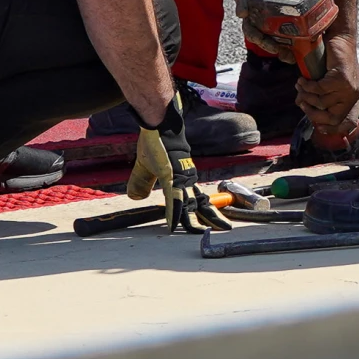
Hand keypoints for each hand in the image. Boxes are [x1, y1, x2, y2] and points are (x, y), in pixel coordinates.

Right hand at [126, 97, 230, 233]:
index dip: (199, 211)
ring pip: (190, 204)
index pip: (194, 198)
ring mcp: (179, 179)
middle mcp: (185, 180)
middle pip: (199, 203)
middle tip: (222, 228)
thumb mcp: (146, 168)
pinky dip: (173, 213)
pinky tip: (173, 225)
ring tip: (201, 232)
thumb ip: (142, 183)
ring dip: (194, 221)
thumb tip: (136, 197)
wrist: (158, 126)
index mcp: (182, 178)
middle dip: (210, 217)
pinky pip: (173, 199)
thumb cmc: (155, 144)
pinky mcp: (170, 177)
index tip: (205, 222)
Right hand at [295, 34, 358, 132]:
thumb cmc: (332, 60)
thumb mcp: (325, 81)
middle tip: (301, 102)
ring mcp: (349, 88)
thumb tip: (300, 105)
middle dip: (312, 113)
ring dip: (306, 95)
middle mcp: (353, 96)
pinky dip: (307, 86)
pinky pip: (319, 89)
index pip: (345, 123)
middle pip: (331, 117)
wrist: (340, 38)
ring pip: (321, 102)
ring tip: (300, 85)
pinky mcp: (342, 79)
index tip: (315, 124)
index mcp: (352, 99)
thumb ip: (316, 94)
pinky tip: (302, 79)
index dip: (329, 128)